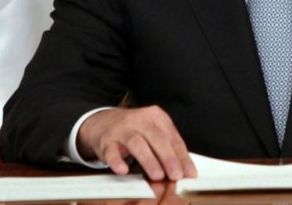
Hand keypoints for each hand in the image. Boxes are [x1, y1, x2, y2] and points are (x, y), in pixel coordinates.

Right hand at [76, 105, 196, 179]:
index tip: (189, 172)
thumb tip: (184, 169)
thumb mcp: (153, 131)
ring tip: (157, 175)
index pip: (172, 137)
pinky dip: (117, 161)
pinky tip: (123, 170)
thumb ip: (168, 148)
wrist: (103, 122)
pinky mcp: (106, 140)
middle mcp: (139, 119)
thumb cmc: (134, 129)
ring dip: (148, 160)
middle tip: (176, 175)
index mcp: (156, 116)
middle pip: (157, 138)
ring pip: (137, 143)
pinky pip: (111, 151)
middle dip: (168, 158)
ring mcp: (122, 129)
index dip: (182, 156)